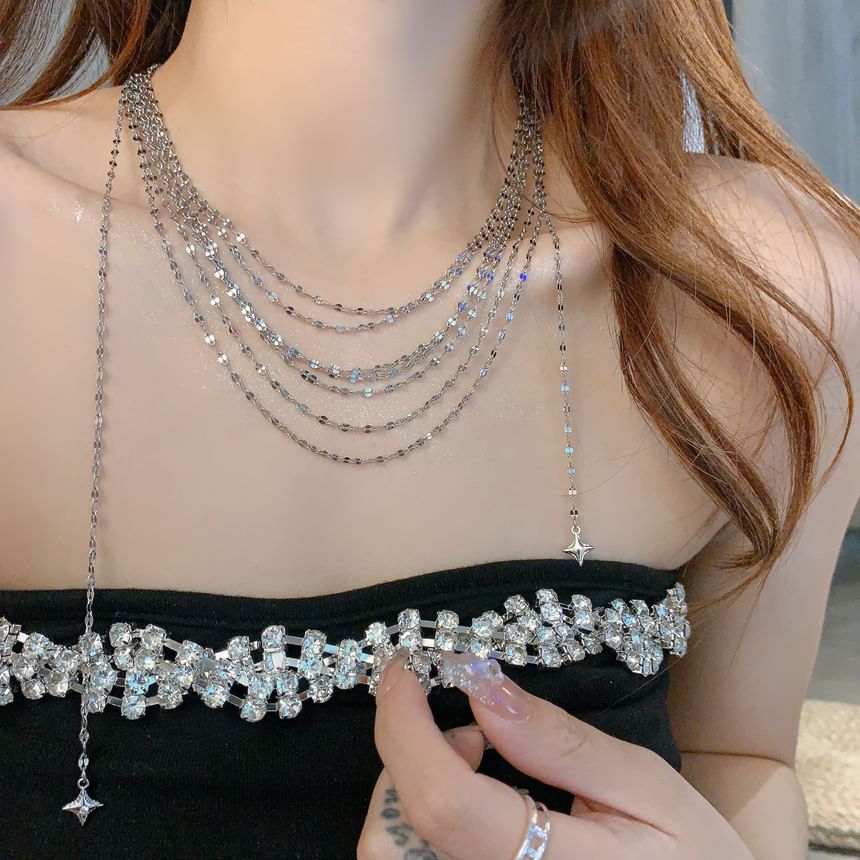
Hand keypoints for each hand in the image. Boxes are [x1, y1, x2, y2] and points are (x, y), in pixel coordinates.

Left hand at [358, 650, 755, 859]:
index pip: (445, 804)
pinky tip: (470, 800)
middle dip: (408, 755)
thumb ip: (561, 743)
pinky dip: (418, 818)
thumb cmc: (693, 858)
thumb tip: (479, 686)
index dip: (405, 727)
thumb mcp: (650, 788)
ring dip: (410, 787)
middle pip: (394, 836)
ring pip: (391, 852)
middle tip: (469, 729)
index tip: (403, 668)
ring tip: (477, 762)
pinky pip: (413, 859)